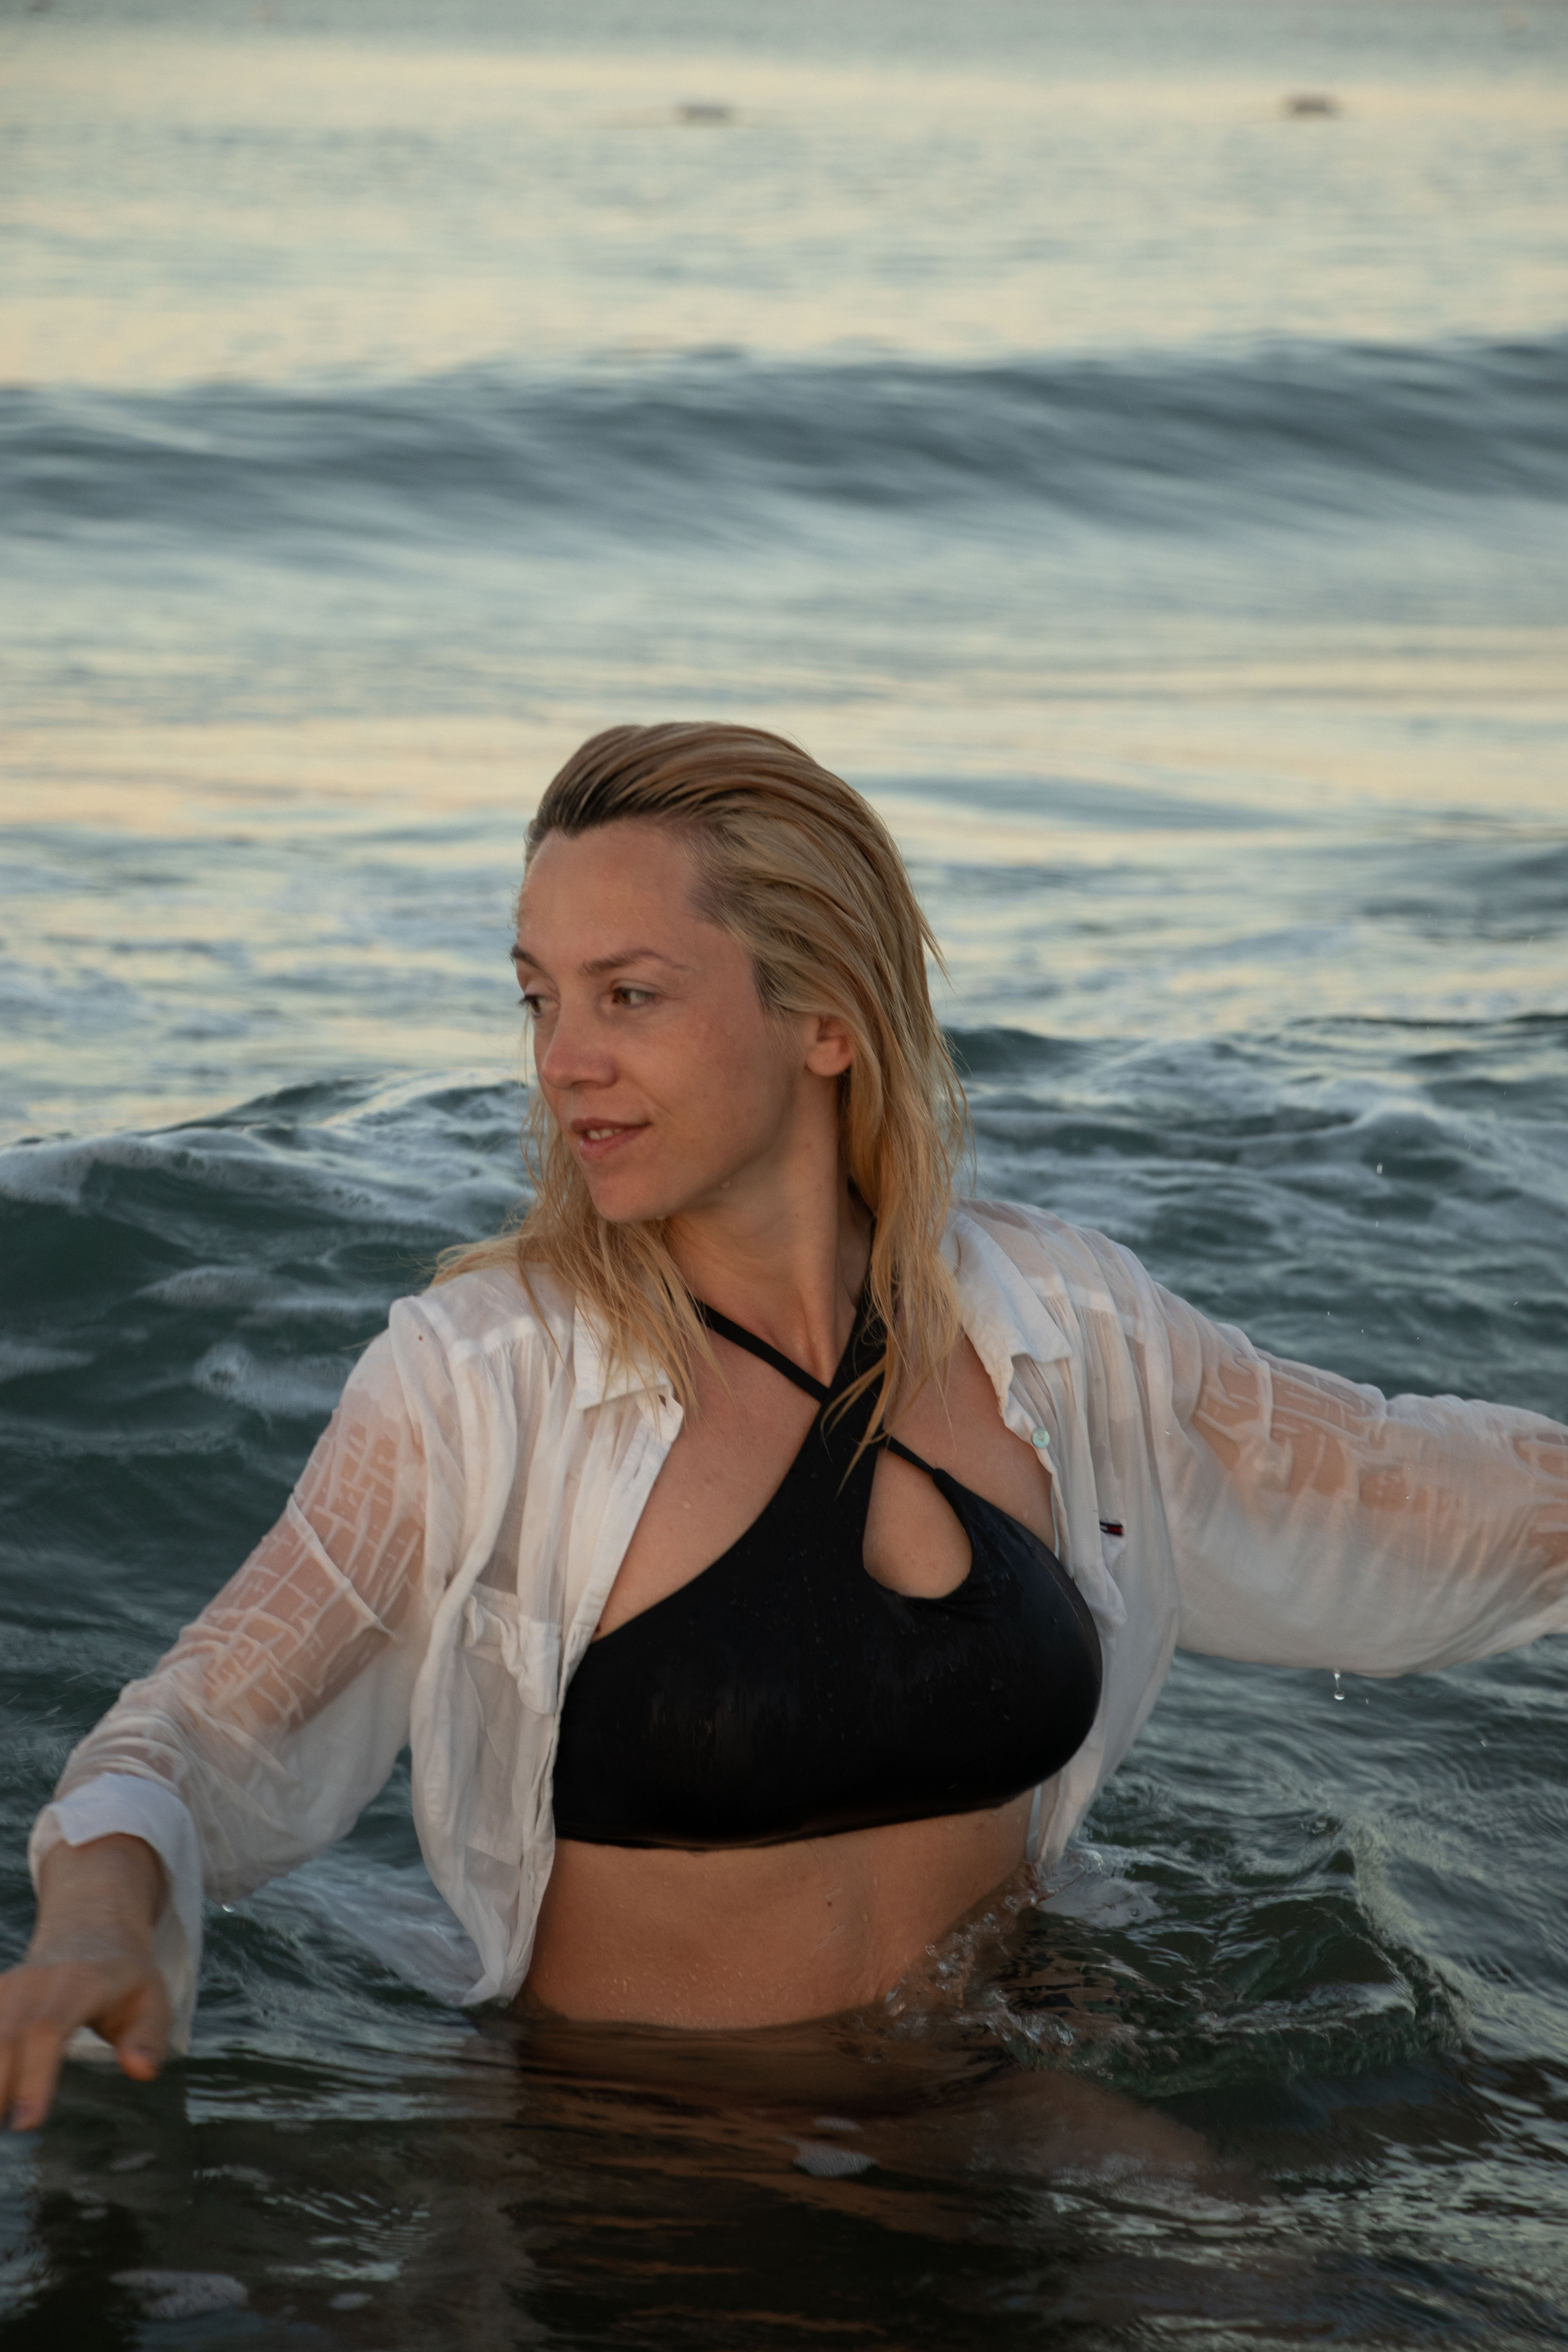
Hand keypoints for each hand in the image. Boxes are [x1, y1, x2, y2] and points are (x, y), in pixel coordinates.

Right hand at [1, 1834, 168, 2130]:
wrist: (90, 1929)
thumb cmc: (123, 1977)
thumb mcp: (152, 1999)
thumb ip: (149, 2036)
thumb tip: (141, 2070)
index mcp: (78, 1984)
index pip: (47, 2030)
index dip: (34, 2076)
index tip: (28, 2122)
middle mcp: (33, 1985)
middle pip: (4, 2037)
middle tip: (4, 2137)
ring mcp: (6, 1991)